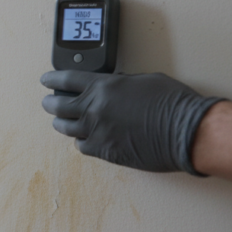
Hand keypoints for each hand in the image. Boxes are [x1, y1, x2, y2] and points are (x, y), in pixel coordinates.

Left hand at [40, 71, 223, 175]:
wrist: (186, 131)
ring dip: (62, 123)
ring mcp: (97, 131)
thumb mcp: (143, 80)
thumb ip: (119, 83)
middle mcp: (94, 108)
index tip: (46, 80)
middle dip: (50, 103)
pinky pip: (82, 146)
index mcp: (103, 86)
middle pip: (58, 105)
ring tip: (61, 121)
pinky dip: (81, 142)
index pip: (66, 79)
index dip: (52, 79)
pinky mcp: (105, 152)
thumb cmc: (173, 103)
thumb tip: (112, 87)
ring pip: (66, 128)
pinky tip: (84, 139)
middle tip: (48, 102)